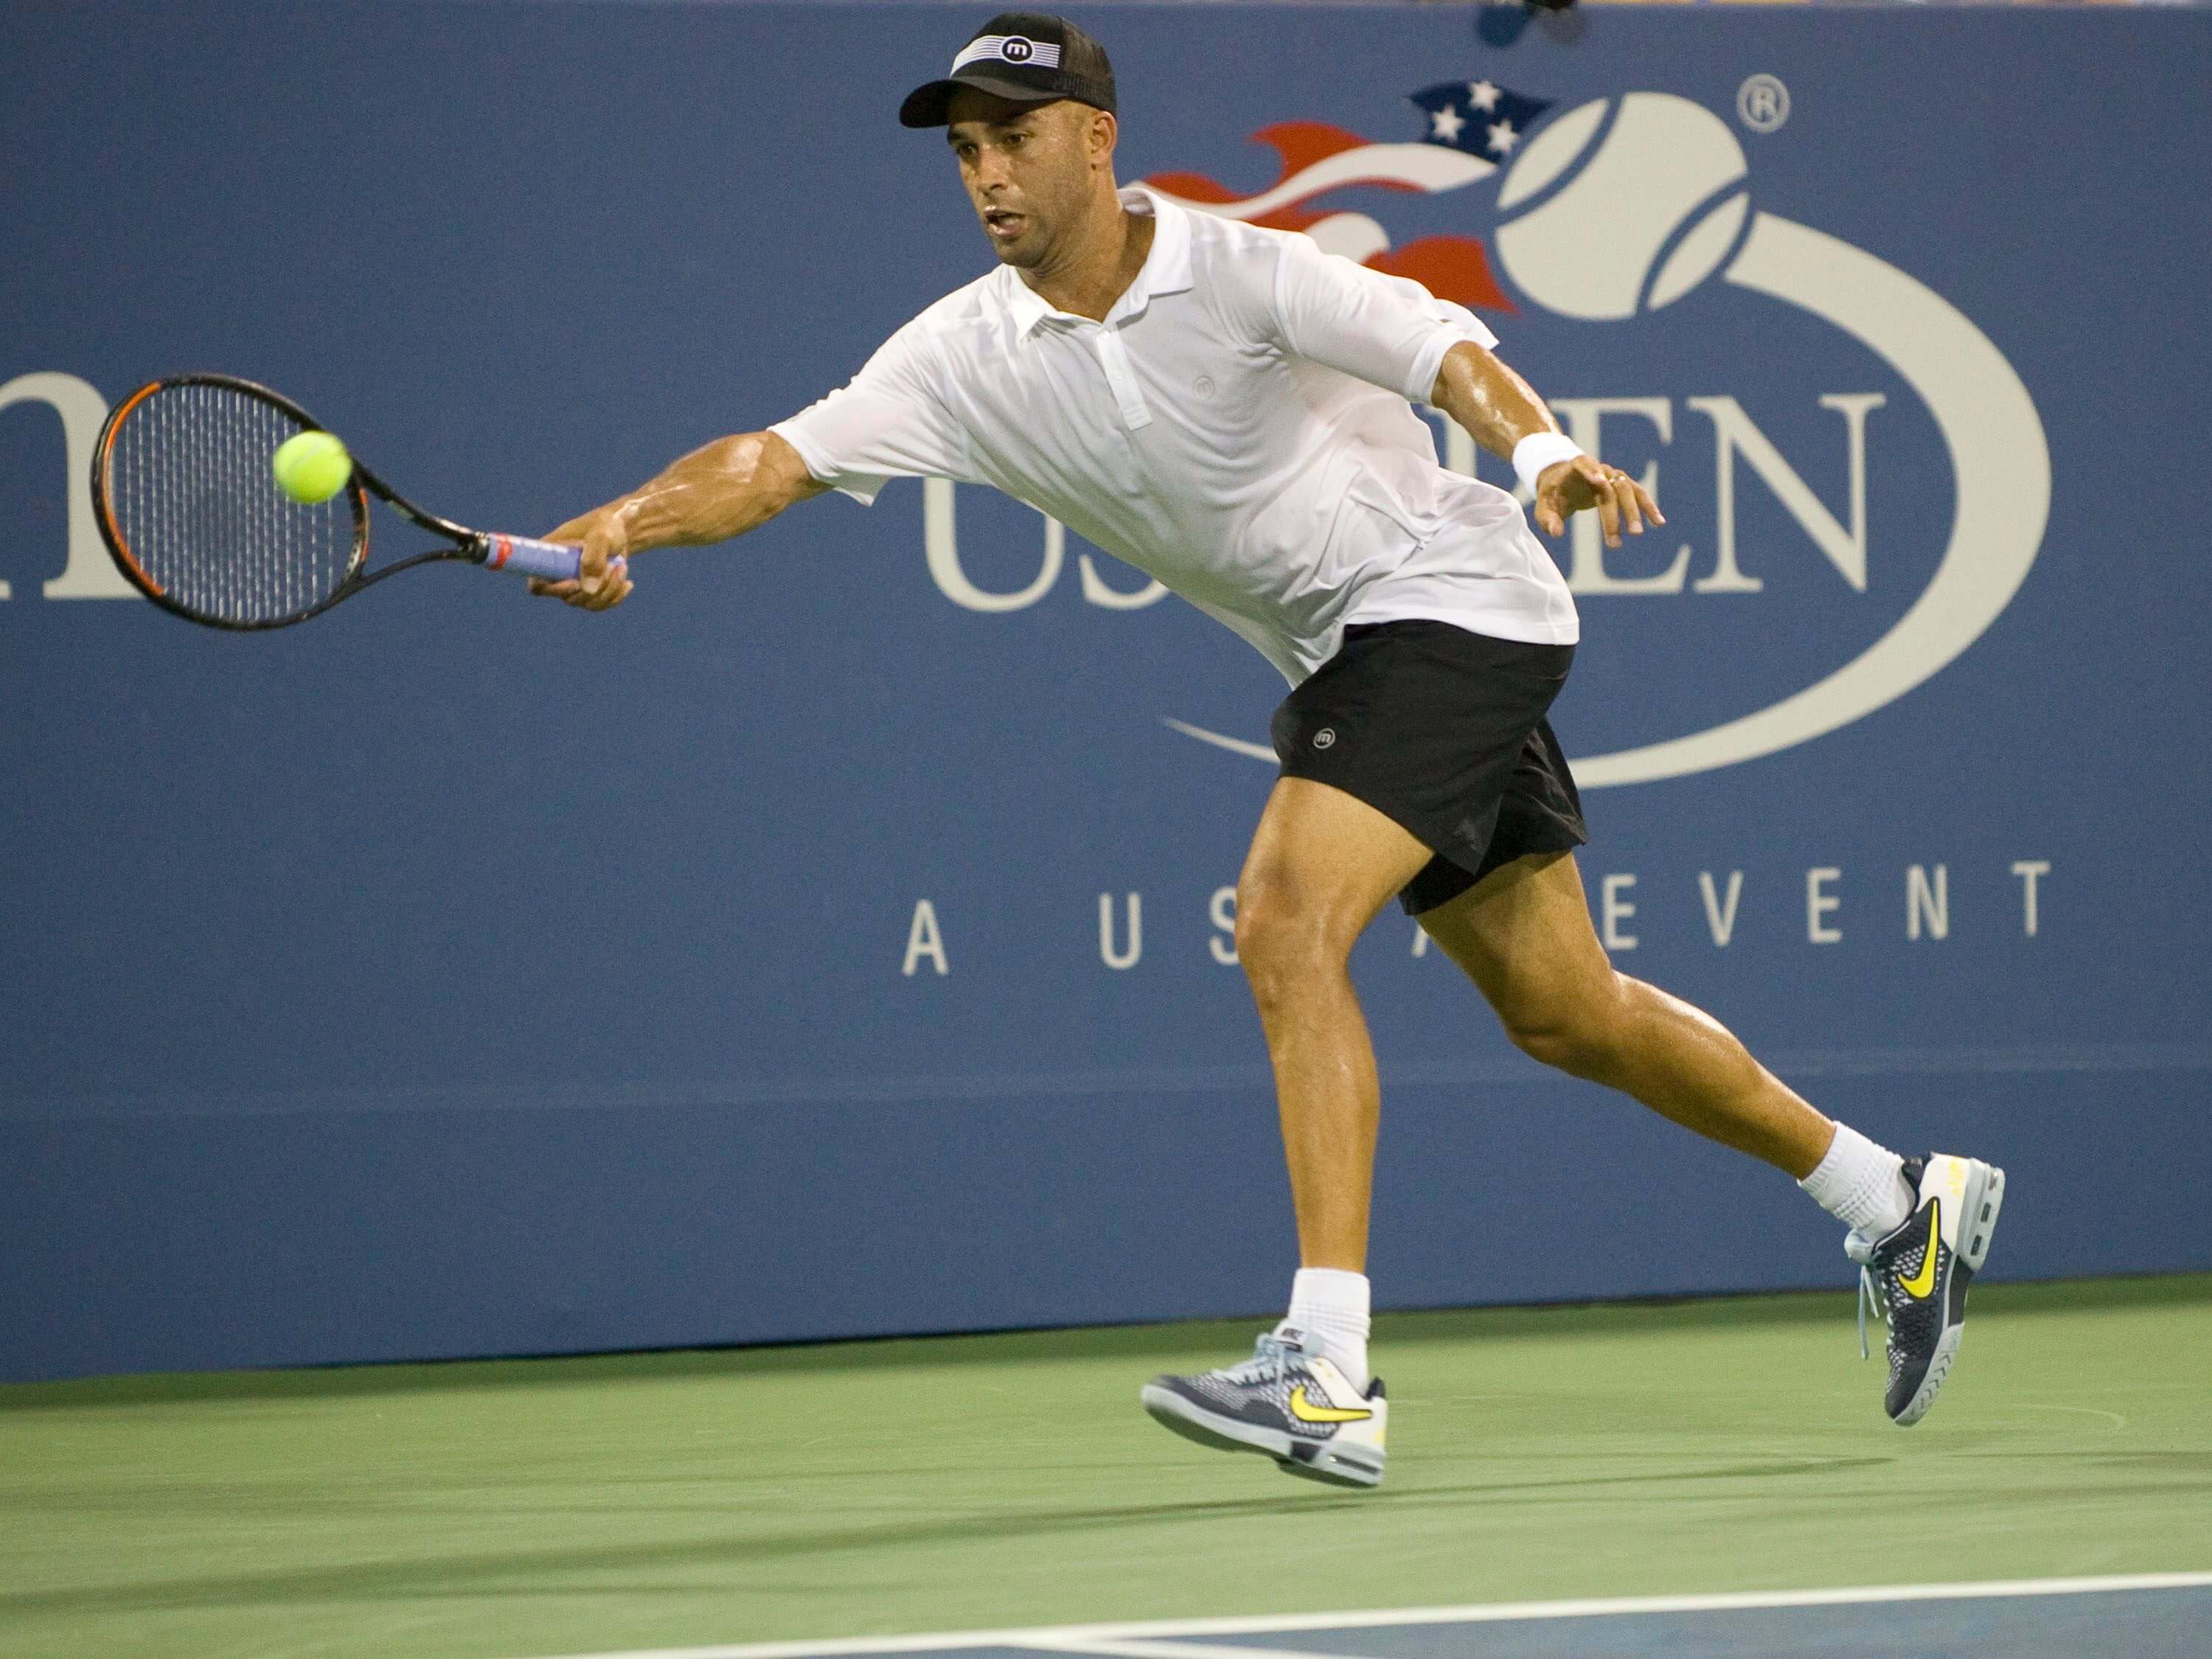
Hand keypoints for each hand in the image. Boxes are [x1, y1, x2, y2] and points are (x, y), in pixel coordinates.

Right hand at [528, 503, 635, 610]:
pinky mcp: (589, 591)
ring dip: (609, 590)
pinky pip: (600, 604)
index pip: (537, 584)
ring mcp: (573, 584)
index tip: (575, 583)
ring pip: (587, 603)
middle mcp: (558, 573)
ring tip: (622, 568)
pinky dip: (615, 596)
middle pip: (568, 598)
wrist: (620, 530)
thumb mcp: (601, 536)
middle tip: (613, 567)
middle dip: (595, 588)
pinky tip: (627, 583)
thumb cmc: (606, 526)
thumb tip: (589, 590)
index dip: (553, 590)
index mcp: (549, 555)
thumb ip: (594, 557)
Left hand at [1533, 456, 1664, 548]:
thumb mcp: (1543, 507)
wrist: (1564, 482)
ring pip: (1628, 490)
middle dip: (1617, 512)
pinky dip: (1648, 507)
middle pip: (1610, 487)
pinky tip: (1659, 523)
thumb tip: (1556, 533)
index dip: (1591, 470)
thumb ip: (1547, 519)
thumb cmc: (1552, 495)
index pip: (1584, 464)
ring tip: (1638, 533)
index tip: (1600, 480)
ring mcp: (1613, 476)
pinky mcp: (1622, 485)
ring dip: (1635, 511)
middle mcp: (1599, 469)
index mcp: (1576, 467)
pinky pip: (1638, 494)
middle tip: (1624, 535)